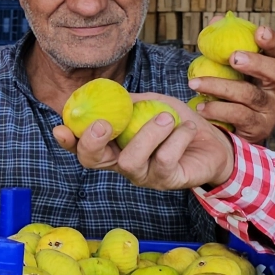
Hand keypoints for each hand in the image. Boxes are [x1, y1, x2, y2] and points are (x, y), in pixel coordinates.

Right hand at [53, 93, 235, 190]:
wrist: (214, 141)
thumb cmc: (177, 122)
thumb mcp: (151, 104)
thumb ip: (129, 101)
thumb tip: (107, 92)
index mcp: (114, 145)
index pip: (82, 147)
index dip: (68, 141)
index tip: (60, 127)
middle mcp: (123, 163)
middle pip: (93, 161)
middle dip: (92, 143)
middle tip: (103, 124)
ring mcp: (143, 176)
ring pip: (130, 161)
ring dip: (148, 134)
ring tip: (168, 117)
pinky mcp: (167, 181)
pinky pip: (163, 160)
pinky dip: (176, 138)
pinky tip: (187, 128)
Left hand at [187, 26, 274, 141]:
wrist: (230, 129)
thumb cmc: (230, 92)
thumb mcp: (227, 68)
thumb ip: (222, 45)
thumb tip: (216, 20)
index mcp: (273, 69)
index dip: (273, 41)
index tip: (259, 31)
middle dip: (257, 63)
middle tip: (234, 57)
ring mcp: (271, 110)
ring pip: (250, 95)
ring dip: (220, 86)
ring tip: (195, 84)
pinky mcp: (259, 128)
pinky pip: (239, 116)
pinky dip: (218, 109)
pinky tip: (201, 107)